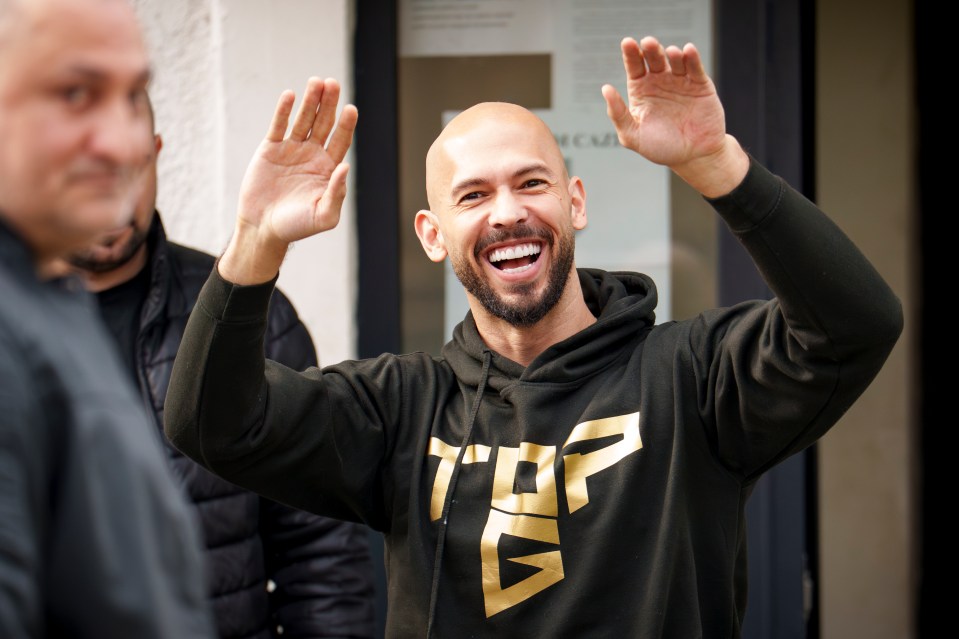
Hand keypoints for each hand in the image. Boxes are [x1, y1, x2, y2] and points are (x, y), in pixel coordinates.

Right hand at [221, 77, 356, 283]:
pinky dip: (284, 111)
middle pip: (324, 124)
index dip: (346, 125)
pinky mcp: (270, 149)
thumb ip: (337, 193)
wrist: (264, 229)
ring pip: (303, 120)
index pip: (341, 140)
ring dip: (310, 101)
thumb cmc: (297, 226)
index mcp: (328, 168)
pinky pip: (279, 126)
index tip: (351, 109)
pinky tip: (290, 95)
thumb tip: (346, 166)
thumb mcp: (323, 215)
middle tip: (333, 84)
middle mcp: (312, 155)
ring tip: (316, 82)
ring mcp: (291, 150)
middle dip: (329, 104)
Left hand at [602, 36, 746, 195]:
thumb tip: (605, 89)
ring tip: (670, 53)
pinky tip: (688, 51)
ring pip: (675, 60)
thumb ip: (618, 114)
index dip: (630, 54)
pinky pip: (695, 68)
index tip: (627, 43)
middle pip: (653, 59)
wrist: (693, 157)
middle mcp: (660, 82)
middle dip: (650, 49)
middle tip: (648, 43)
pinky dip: (692, 58)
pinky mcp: (700, 85)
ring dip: (672, 53)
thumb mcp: (633, 135)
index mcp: (641, 90)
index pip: (634, 67)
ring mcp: (680, 81)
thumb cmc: (660, 148)